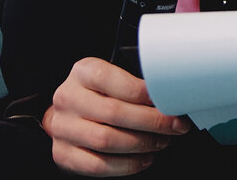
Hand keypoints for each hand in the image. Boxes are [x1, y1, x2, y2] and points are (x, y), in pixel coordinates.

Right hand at [41, 57, 189, 174]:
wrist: (66, 114)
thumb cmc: (96, 93)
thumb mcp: (109, 77)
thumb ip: (132, 82)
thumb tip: (170, 95)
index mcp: (83, 71)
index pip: (115, 81)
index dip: (144, 92)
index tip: (167, 100)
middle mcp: (68, 98)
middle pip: (114, 112)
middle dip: (151, 121)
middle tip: (174, 125)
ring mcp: (62, 128)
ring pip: (107, 140)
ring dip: (142, 144)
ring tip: (162, 141)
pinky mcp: (63, 154)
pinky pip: (98, 165)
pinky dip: (126, 164)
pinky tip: (144, 158)